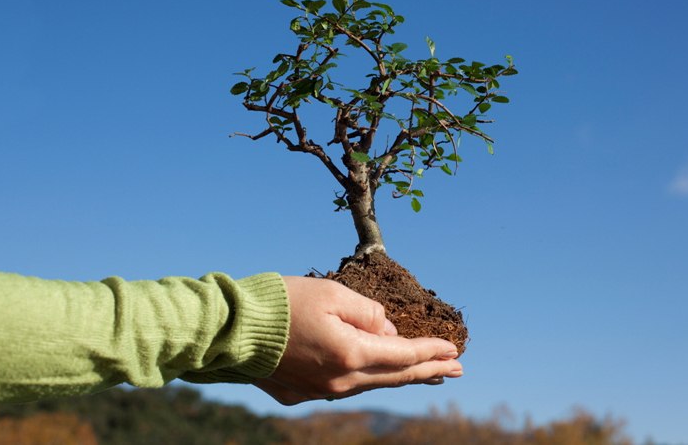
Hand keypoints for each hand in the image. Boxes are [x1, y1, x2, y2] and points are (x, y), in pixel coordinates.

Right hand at [253, 276, 462, 404]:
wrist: (230, 328)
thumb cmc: (281, 302)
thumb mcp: (333, 293)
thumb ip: (368, 313)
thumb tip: (389, 333)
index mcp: (350, 354)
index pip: (403, 356)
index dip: (432, 351)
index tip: (455, 349)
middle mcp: (339, 381)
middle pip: (394, 377)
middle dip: (428, 371)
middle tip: (457, 370)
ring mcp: (319, 391)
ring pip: (370, 384)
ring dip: (400, 377)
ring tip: (426, 373)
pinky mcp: (299, 393)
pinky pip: (343, 386)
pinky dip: (366, 378)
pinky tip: (375, 374)